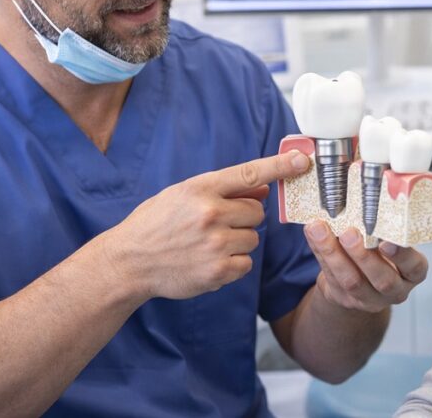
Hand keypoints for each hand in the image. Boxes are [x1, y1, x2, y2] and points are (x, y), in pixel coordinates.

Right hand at [101, 150, 310, 300]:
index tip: (303, 160)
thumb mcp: (183, 195)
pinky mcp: (218, 272)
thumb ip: (222, 190)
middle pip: (256, 211)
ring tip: (208, 243)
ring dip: (239, 241)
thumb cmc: (156, 224)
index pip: (250, 173)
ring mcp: (215, 244)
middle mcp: (210, 213)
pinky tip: (208, 260)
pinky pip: (246, 263)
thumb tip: (263, 187)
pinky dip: (233, 263)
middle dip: (242, 217)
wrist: (129, 262)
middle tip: (215, 224)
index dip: (280, 166)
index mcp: (200, 188)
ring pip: (254, 238)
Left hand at [303, 222, 427, 312]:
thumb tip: (367, 195)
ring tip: (320, 230)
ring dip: (334, 254)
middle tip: (349, 233)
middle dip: (363, 256)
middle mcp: (395, 289)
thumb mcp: (389, 241)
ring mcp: (370, 299)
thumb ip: (383, 227)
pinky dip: (320, 253)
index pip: (414, 267)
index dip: (402, 256)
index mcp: (412, 272)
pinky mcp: (345, 299)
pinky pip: (330, 277)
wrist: (358, 280)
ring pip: (352, 281)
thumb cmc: (380, 251)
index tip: (387, 242)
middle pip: (382, 280)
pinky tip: (312, 234)